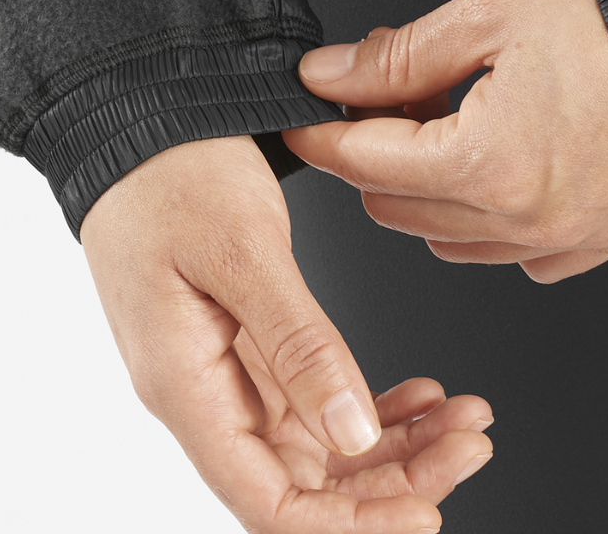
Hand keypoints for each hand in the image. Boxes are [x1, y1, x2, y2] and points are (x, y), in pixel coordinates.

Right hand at [81, 135, 493, 532]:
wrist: (138, 114)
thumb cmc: (170, 168)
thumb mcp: (242, 249)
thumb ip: (296, 345)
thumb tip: (350, 436)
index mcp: (184, 384)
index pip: (267, 503)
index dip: (347, 527)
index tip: (424, 514)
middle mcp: (201, 390)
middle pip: (303, 479)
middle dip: (391, 479)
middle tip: (469, 443)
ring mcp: (222, 365)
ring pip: (316, 441)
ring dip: (391, 440)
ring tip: (460, 417)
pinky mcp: (240, 337)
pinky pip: (310, 394)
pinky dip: (367, 399)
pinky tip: (417, 392)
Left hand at [283, 0, 607, 283]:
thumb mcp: (488, 13)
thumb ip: (398, 57)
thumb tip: (334, 73)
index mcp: (490, 166)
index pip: (367, 163)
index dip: (322, 133)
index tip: (303, 115)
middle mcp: (531, 221)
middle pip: (402, 209)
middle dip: (373, 154)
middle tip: (381, 94)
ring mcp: (576, 238)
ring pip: (456, 241)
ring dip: (428, 190)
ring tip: (444, 121)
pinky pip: (523, 254)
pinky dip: (492, 221)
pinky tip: (499, 166)